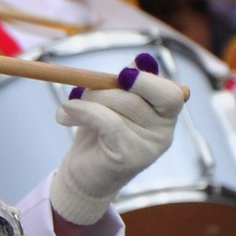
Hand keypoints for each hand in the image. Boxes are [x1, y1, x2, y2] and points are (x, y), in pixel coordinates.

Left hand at [48, 53, 188, 226]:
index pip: (171, 93)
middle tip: (78, 90)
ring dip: (88, 100)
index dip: (147, 80)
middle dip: (103, 88)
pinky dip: (82, 112)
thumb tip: (139, 60)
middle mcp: (164, 133)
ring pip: (121, 106)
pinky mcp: (130, 158)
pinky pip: (107, 122)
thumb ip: (126, 84)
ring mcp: (150, 148)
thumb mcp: (112, 103)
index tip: (122, 75)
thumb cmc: (99, 133)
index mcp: (165, 115)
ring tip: (67, 108)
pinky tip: (64, 115)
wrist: (83, 174)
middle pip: (138, 95)